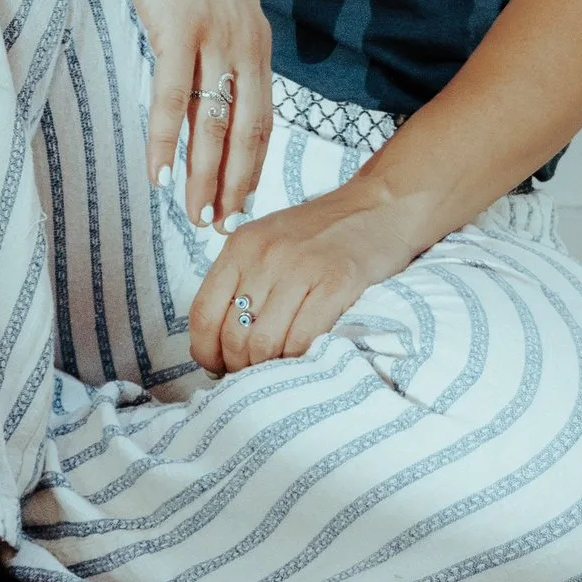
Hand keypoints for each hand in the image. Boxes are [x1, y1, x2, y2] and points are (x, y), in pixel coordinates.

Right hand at [113, 0, 272, 225]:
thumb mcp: (215, 4)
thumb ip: (219, 47)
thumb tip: (211, 88)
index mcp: (256, 42)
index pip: (262, 120)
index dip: (252, 167)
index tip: (242, 204)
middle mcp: (245, 45)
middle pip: (245, 132)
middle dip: (234, 185)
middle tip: (222, 227)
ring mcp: (215, 38)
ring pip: (213, 124)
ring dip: (202, 177)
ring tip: (194, 215)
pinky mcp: (180, 30)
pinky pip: (174, 99)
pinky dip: (167, 141)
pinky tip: (157, 174)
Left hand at [189, 192, 418, 375]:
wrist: (378, 208)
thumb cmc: (320, 233)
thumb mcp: (268, 242)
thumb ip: (241, 280)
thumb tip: (217, 343)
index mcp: (240, 245)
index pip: (203, 312)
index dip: (205, 350)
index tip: (216, 366)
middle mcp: (265, 254)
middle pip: (233, 334)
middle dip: (238, 366)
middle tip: (252, 373)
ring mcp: (301, 267)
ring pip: (264, 343)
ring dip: (267, 368)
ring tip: (276, 369)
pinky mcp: (336, 283)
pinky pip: (303, 339)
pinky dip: (298, 359)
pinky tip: (302, 359)